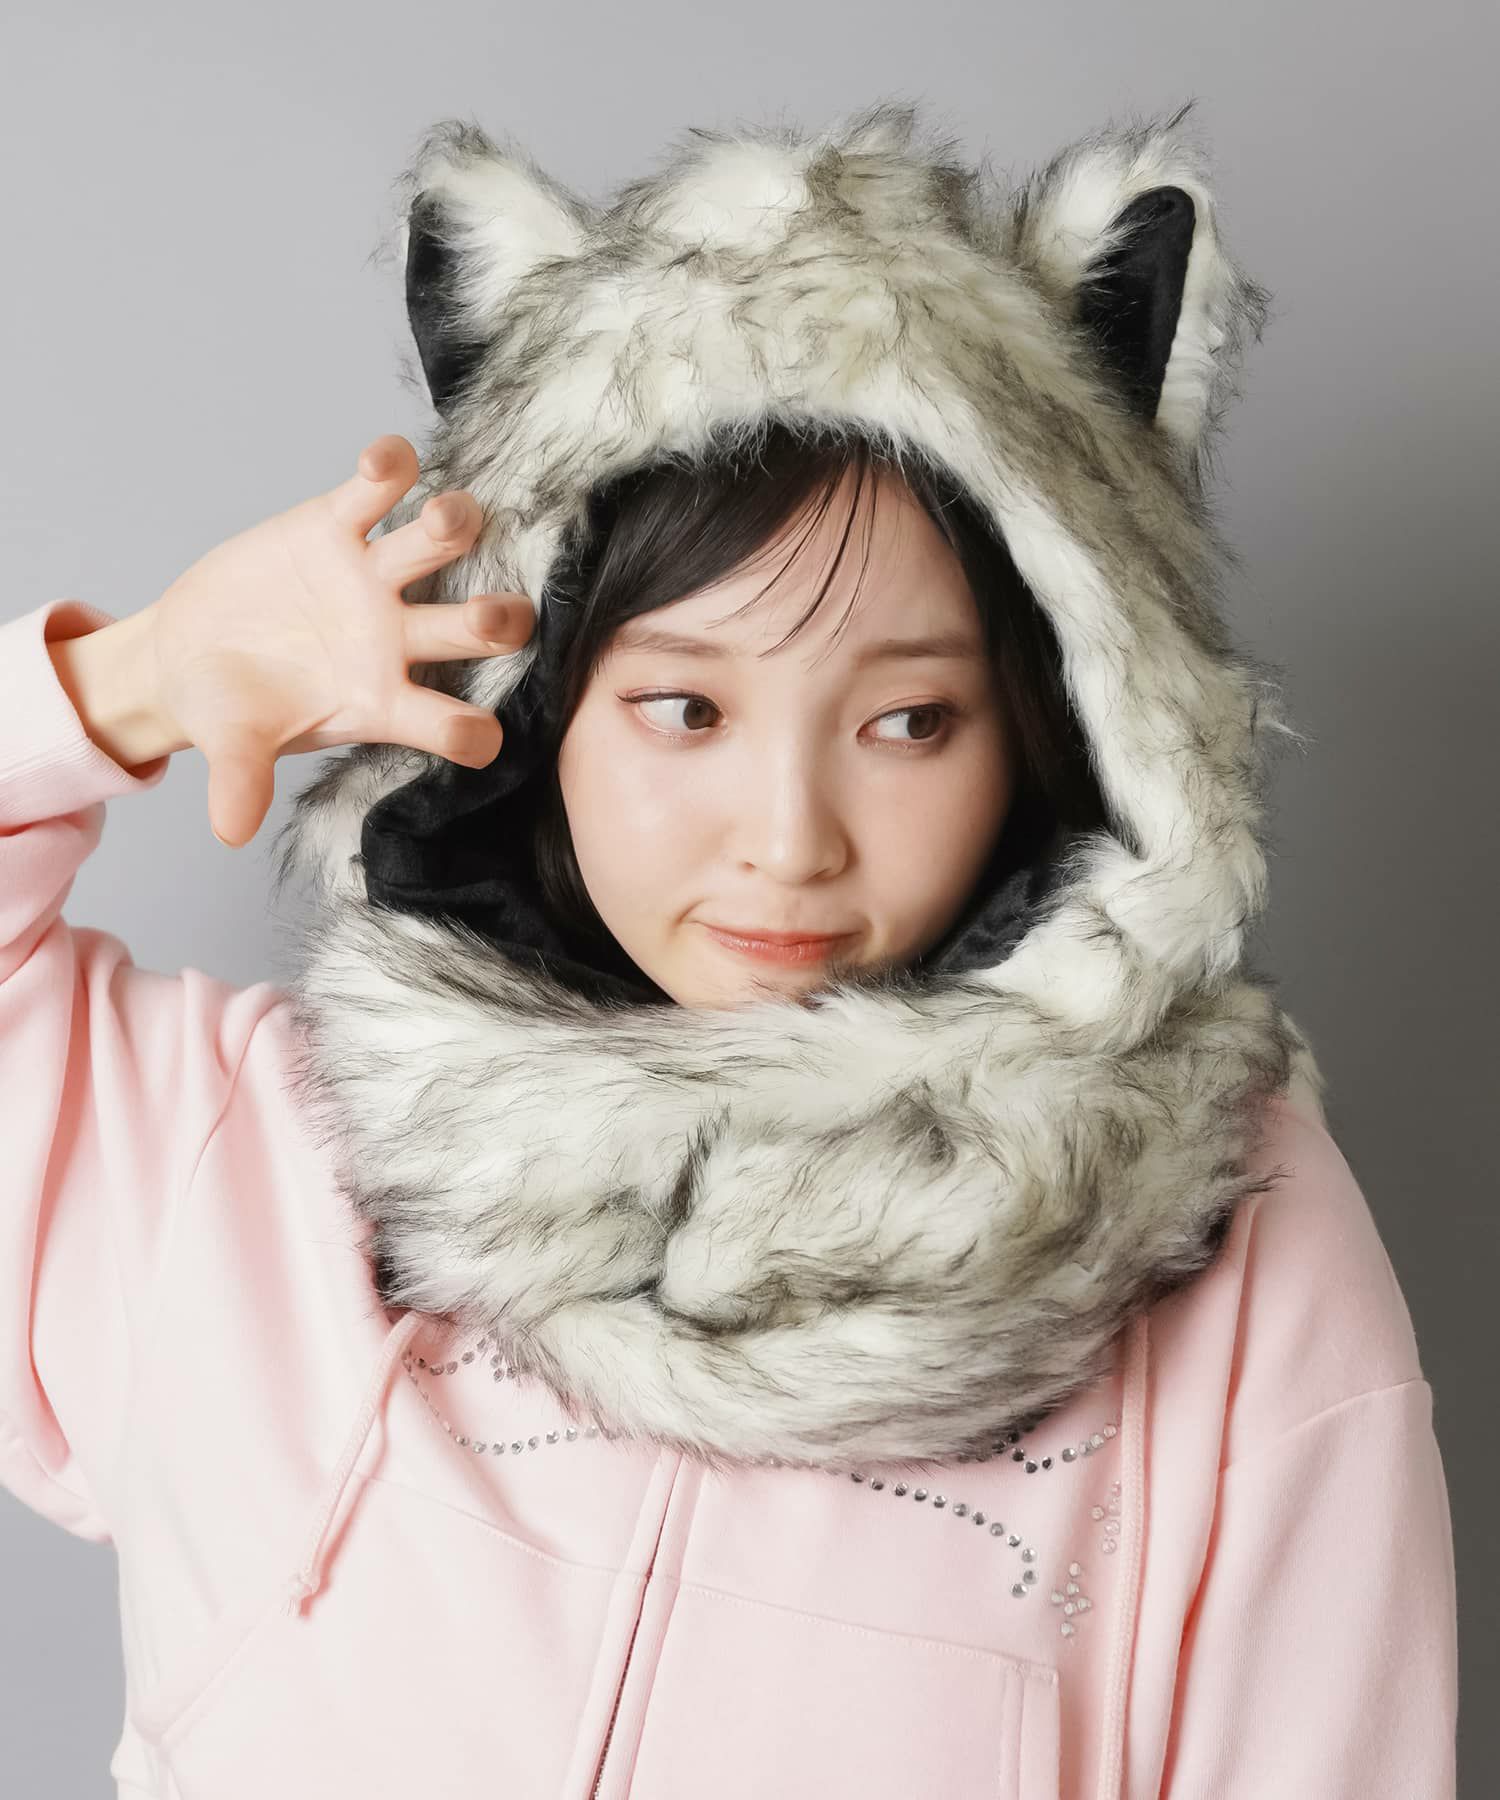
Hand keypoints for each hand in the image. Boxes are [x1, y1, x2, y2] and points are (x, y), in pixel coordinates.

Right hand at [144, 434, 532, 847]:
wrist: (191, 653)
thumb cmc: (230, 707)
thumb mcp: (232, 743)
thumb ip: (242, 778)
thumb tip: (230, 831)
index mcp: (384, 702)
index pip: (451, 724)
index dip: (472, 733)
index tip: (482, 734)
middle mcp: (396, 638)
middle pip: (471, 626)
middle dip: (495, 620)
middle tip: (499, 616)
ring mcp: (373, 578)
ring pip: (438, 543)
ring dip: (454, 525)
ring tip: (446, 516)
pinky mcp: (335, 525)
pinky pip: (375, 489)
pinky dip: (386, 468)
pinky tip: (386, 460)